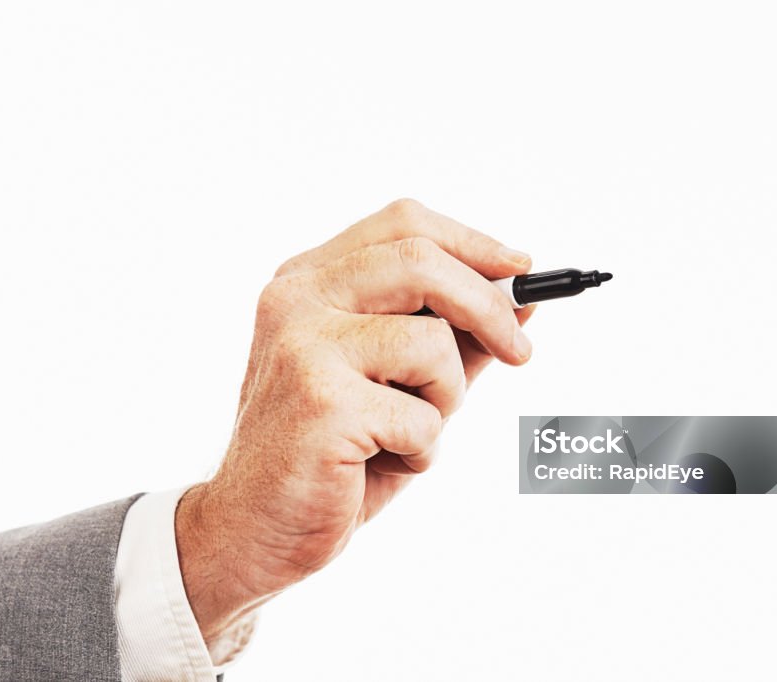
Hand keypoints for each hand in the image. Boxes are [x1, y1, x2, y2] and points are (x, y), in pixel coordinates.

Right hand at [175, 199, 534, 645]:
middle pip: (420, 260)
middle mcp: (297, 299)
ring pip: (432, 343)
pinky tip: (377, 464)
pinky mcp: (321, 401)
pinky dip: (422, 449)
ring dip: (446, 399)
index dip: (471, 242)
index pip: (403, 224)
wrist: (253, 528)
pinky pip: (423, 416)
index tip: (521, 267)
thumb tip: (523, 300)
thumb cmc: (330, 453)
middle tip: (519, 351)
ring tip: (406, 432)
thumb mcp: (397, 382)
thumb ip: (451, 337)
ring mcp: (303, 345)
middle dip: (488, 306)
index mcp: (309, 280)